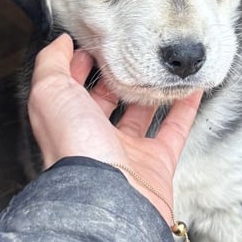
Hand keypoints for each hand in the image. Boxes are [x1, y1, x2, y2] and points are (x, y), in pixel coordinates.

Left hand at [28, 34, 201, 222]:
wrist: (109, 197)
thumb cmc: (76, 149)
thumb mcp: (49, 93)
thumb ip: (51, 64)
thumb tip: (59, 44)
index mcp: (66, 124)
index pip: (70, 90)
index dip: (79, 67)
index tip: (93, 45)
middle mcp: (94, 140)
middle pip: (105, 105)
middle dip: (115, 79)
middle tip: (130, 53)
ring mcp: (126, 153)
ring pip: (140, 117)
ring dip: (150, 93)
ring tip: (161, 68)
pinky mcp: (156, 164)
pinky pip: (174, 131)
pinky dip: (185, 110)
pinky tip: (192, 90)